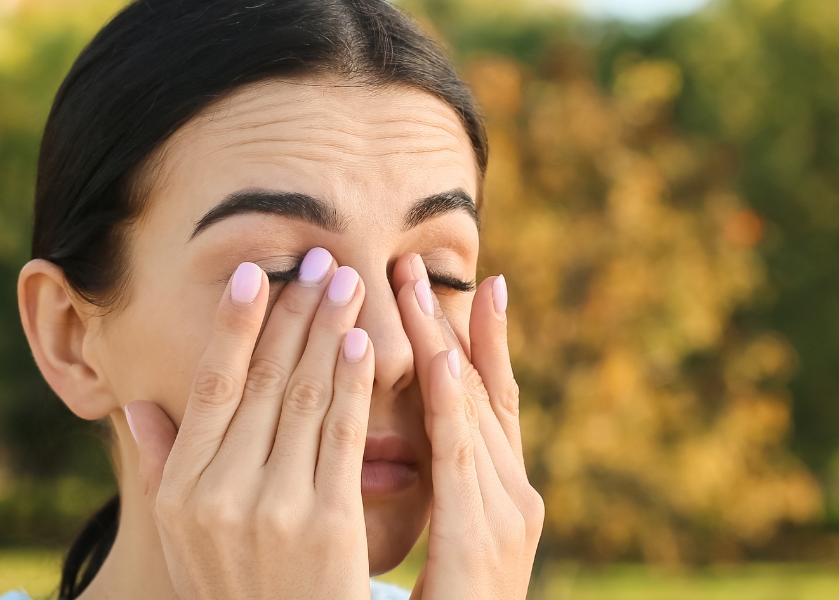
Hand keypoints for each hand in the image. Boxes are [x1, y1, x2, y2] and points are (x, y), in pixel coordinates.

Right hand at [127, 249, 374, 599]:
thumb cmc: (236, 591)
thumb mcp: (182, 538)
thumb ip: (162, 466)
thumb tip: (133, 405)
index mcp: (182, 489)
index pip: (211, 388)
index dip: (234, 326)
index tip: (255, 274)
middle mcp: (219, 492)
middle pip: (262, 381)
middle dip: (294, 313)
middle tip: (319, 260)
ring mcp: (273, 507)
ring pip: (303, 396)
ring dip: (328, 331)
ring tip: (348, 282)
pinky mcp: (327, 523)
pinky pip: (340, 436)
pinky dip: (352, 383)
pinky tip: (364, 342)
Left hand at [392, 255, 543, 599]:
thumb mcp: (441, 536)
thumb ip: (430, 485)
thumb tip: (391, 436)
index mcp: (497, 489)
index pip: (483, 397)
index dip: (471, 339)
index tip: (459, 282)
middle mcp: (512, 491)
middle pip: (479, 390)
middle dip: (448, 323)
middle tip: (418, 261)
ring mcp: (507, 513)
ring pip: (473, 409)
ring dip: (447, 342)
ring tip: (421, 285)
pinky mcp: (487, 538)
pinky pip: (463, 459)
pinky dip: (454, 406)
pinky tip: (439, 360)